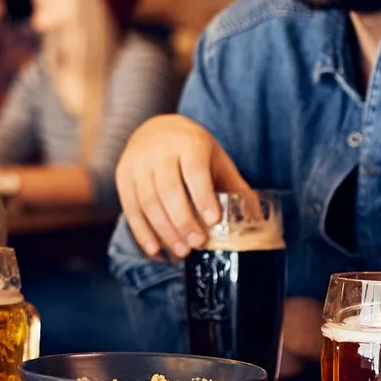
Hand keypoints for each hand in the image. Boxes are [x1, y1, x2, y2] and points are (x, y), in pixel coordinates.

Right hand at [117, 114, 250, 257]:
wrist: (154, 128)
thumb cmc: (192, 149)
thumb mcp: (215, 158)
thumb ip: (234, 185)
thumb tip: (257, 218)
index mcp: (188, 143)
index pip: (194, 172)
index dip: (203, 197)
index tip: (213, 221)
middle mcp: (159, 151)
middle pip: (168, 190)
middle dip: (183, 220)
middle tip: (197, 244)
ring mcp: (137, 164)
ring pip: (148, 201)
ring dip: (164, 231)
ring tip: (182, 251)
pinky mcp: (123, 176)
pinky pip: (130, 208)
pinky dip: (142, 232)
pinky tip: (155, 250)